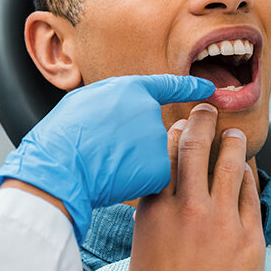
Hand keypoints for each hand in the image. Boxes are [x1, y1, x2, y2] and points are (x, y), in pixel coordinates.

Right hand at [0, 74, 214, 242]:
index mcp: (132, 90)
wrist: (60, 167)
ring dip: (137, 163)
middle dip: (140, 143)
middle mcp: (151, 113)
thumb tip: (123, 107)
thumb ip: (114, 102)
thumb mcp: (85, 101)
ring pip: (154, 157)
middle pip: (156, 131)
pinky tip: (115, 181)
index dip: (191, 86)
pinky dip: (137, 183)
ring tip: (107, 166)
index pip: (170, 86)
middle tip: (111, 151)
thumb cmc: (63, 136)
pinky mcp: (159, 170)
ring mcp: (157, 142)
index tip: (210, 89)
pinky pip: (152, 178)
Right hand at [123, 104, 264, 270]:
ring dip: (233, 143)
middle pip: (196, 147)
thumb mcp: (138, 257)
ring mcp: (221, 222)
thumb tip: (156, 212)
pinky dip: (249, 177)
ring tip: (235, 134)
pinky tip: (248, 171)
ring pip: (230, 164)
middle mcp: (186, 209)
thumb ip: (150, 226)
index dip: (174, 133)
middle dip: (203, 121)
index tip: (180, 123)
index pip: (163, 155)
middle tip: (208, 109)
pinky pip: (252, 195)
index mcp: (152, 212)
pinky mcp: (250, 240)